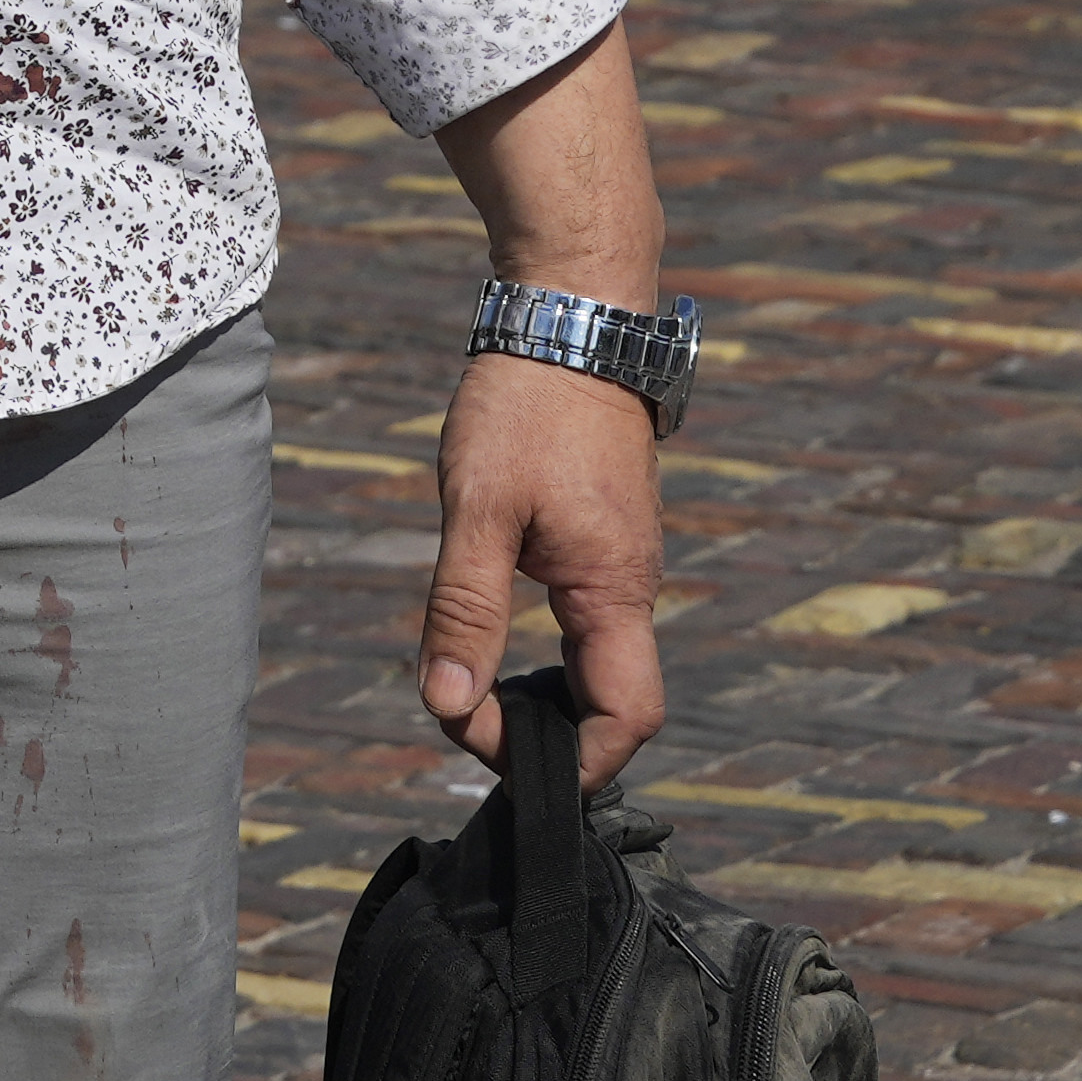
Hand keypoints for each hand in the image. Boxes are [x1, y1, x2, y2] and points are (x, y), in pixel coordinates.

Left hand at [415, 345, 668, 777]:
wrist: (568, 320)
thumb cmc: (525, 406)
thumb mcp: (479, 508)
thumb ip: (464, 610)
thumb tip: (449, 703)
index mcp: (615, 591)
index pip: (625, 722)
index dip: (565, 760)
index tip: (485, 736)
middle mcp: (632, 587)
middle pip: (614, 707)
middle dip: (548, 737)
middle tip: (468, 717)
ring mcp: (621, 564)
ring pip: (597, 666)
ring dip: (542, 695)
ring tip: (472, 683)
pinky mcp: (603, 541)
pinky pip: (587, 625)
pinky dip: (545, 652)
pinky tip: (490, 632)